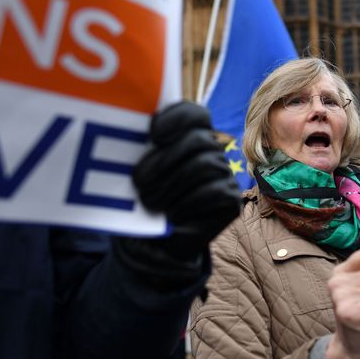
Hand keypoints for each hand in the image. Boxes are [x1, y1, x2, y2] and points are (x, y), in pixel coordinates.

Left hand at [132, 102, 240, 256]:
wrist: (152, 244)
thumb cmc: (141, 202)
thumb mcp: (135, 171)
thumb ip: (138, 150)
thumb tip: (128, 133)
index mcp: (189, 138)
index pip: (195, 114)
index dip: (177, 118)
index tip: (153, 134)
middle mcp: (212, 153)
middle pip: (199, 140)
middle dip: (165, 161)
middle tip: (139, 183)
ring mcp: (225, 176)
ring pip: (205, 165)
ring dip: (172, 185)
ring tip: (150, 202)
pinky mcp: (231, 200)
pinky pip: (213, 192)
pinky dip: (187, 204)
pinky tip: (172, 215)